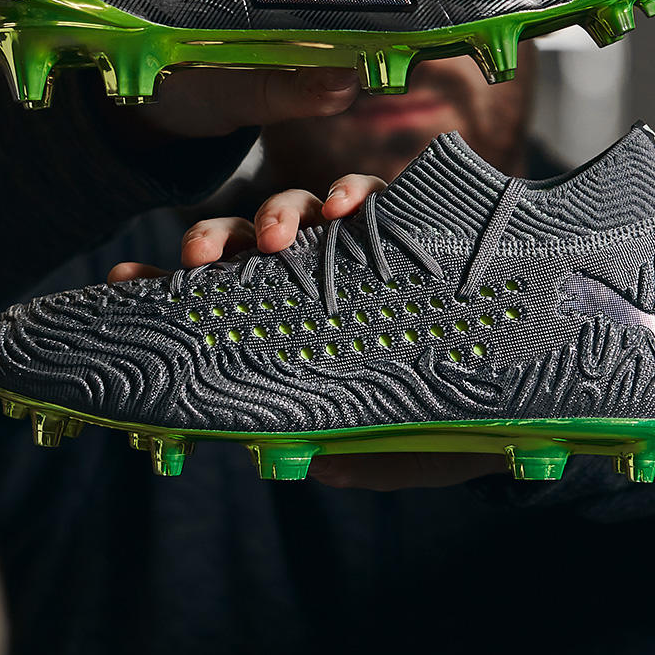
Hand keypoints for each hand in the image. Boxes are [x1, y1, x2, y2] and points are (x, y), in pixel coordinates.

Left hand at [111, 173, 509, 490]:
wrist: (532, 390)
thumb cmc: (454, 427)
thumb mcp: (400, 450)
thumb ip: (354, 454)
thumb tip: (309, 461)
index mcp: (300, 325)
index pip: (224, 300)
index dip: (171, 288)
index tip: (122, 281)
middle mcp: (323, 281)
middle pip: (250, 247)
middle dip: (216, 243)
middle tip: (199, 261)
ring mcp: (365, 250)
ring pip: (303, 214)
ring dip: (279, 216)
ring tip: (274, 238)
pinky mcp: (413, 226)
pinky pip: (378, 197)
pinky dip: (358, 192)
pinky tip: (349, 207)